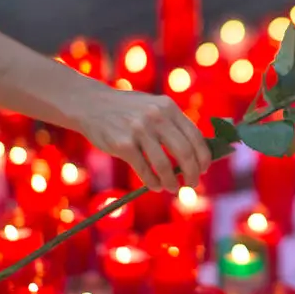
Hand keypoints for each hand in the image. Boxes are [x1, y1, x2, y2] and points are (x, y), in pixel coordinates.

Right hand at [76, 86, 210, 191]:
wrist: (90, 104)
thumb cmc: (127, 110)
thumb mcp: (153, 107)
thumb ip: (172, 124)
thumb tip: (197, 152)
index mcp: (168, 107)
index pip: (196, 136)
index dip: (203, 157)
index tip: (203, 169)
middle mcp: (156, 117)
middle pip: (185, 153)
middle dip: (193, 173)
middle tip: (193, 184)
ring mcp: (139, 130)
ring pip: (165, 165)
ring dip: (172, 183)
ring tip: (173, 188)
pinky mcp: (123, 144)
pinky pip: (145, 170)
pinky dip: (153, 183)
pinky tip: (155, 186)